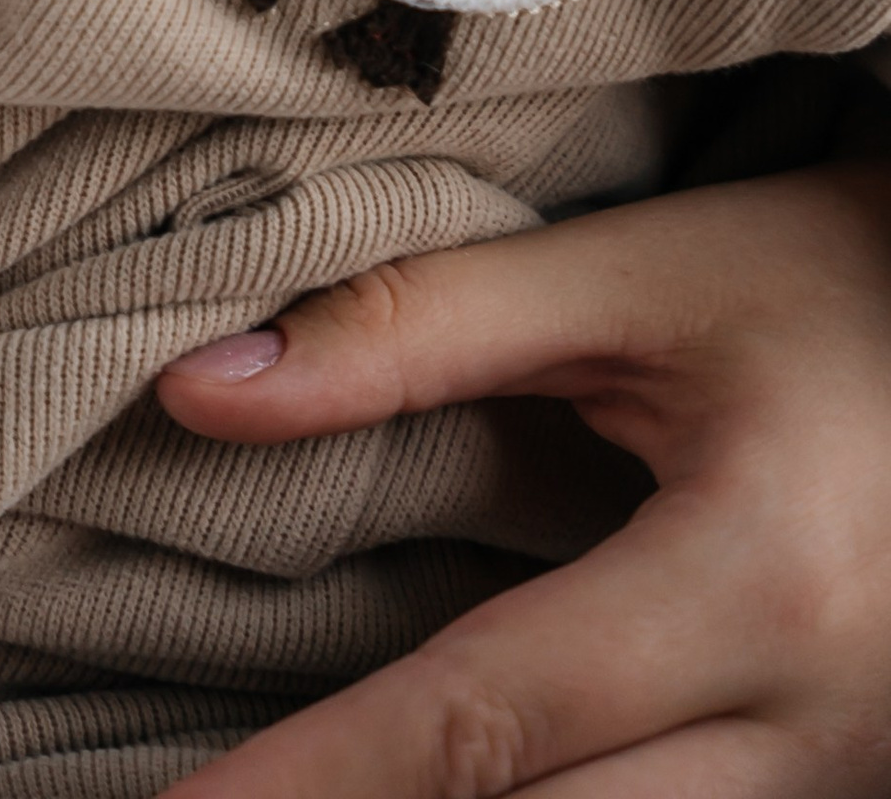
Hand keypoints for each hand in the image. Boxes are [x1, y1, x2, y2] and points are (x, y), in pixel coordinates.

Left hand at [152, 163, 890, 795]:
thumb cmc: (834, 281)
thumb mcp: (636, 278)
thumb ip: (416, 326)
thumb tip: (198, 390)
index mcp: (757, 585)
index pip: (480, 720)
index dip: (312, 780)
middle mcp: (815, 728)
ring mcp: (848, 786)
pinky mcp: (848, 797)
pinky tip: (459, 793)